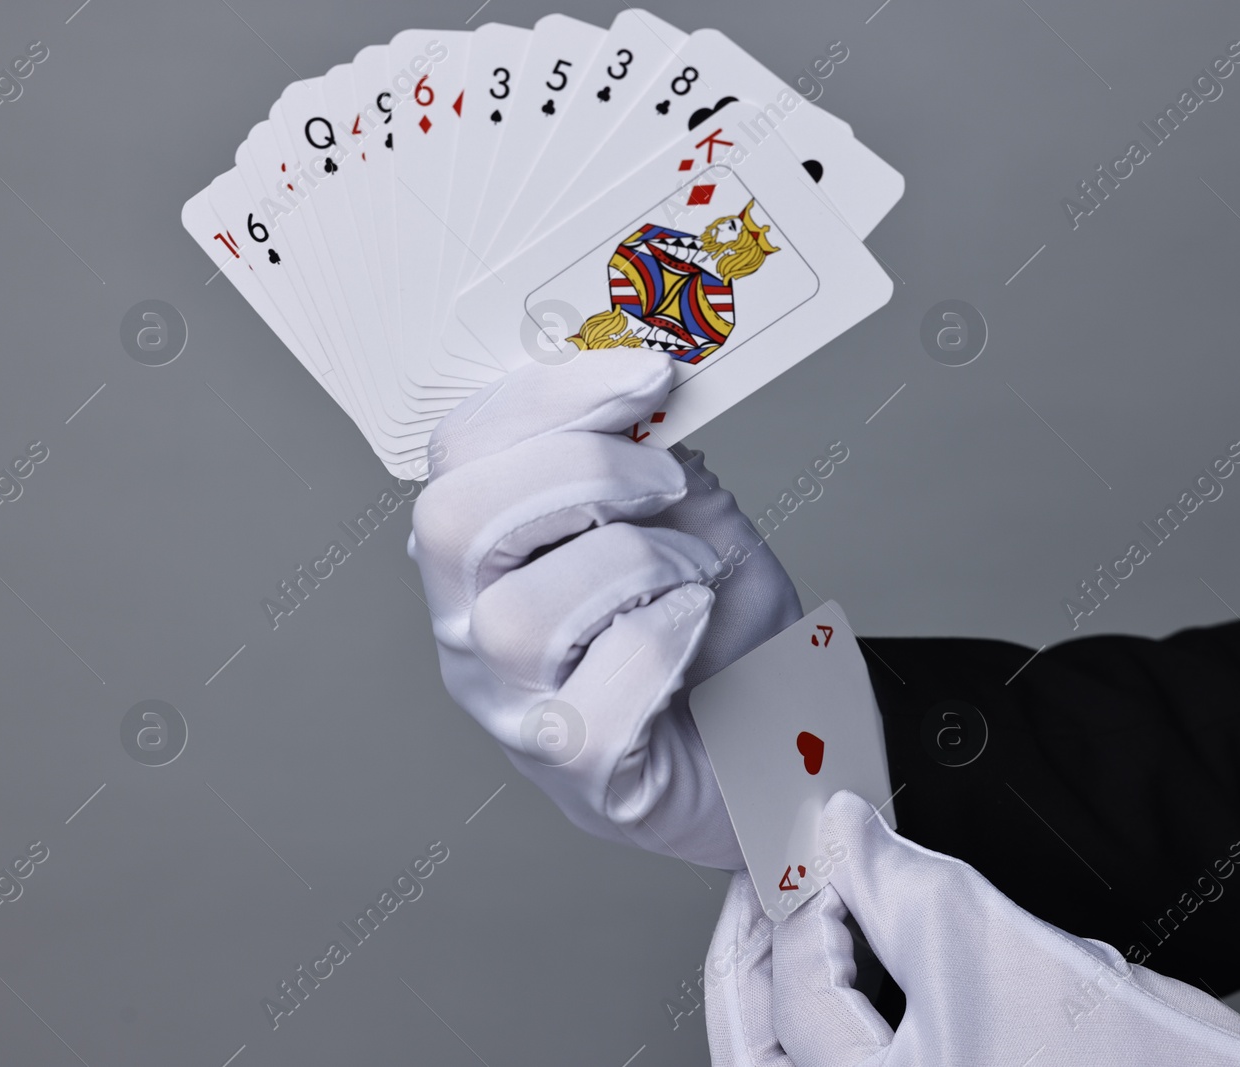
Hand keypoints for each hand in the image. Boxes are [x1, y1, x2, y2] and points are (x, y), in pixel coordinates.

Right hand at [408, 350, 798, 868]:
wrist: (786, 743)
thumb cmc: (725, 636)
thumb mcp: (690, 516)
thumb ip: (647, 455)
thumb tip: (635, 381)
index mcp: (488, 553)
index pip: (459, 454)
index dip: (548, 396)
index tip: (648, 373)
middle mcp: (475, 633)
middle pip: (454, 524)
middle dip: (578, 472)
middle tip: (668, 480)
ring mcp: (516, 711)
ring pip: (519, 617)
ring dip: (635, 565)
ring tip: (695, 572)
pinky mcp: (579, 776)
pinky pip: (592, 701)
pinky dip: (660, 639)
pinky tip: (694, 624)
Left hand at [706, 791, 1239, 1066]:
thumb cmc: (1135, 1066)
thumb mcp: (987, 948)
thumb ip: (891, 881)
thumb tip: (836, 830)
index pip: (798, 997)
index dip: (806, 899)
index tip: (819, 832)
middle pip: (765, 1047)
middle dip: (756, 955)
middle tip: (766, 878)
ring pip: (803, 1058)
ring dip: (794, 976)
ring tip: (804, 901)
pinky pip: (863, 1056)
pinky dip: (849, 996)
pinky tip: (861, 941)